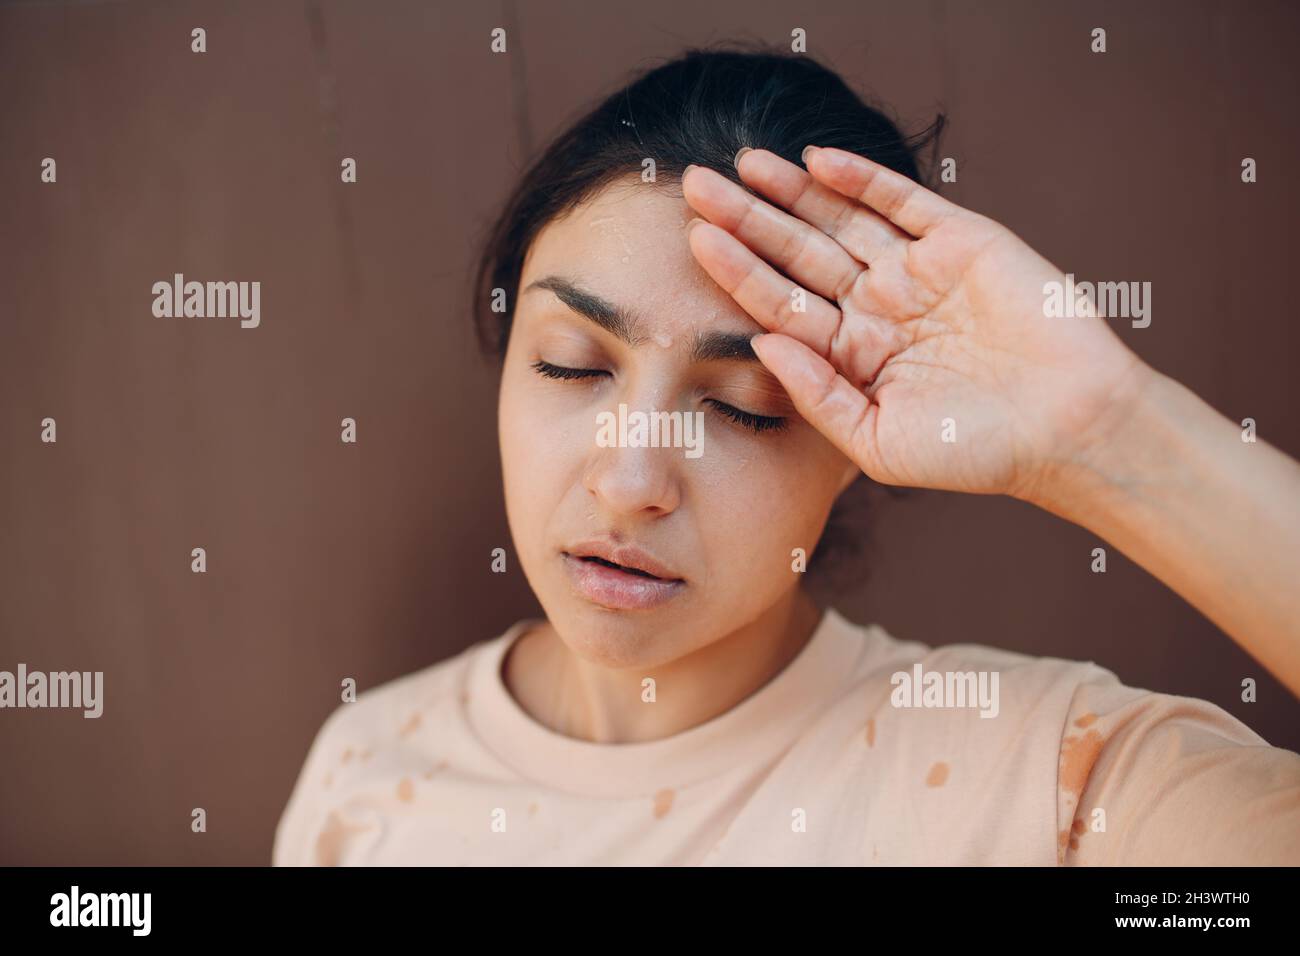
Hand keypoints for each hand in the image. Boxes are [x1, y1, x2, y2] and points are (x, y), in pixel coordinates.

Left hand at [682, 146, 1151, 500]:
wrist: (1068, 429)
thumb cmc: (974, 452)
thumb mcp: (876, 441)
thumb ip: (816, 394)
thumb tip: (759, 341)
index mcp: (852, 355)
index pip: (780, 304)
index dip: (737, 271)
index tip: (694, 241)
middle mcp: (876, 307)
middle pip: (797, 253)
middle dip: (746, 219)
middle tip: (693, 185)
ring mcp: (916, 271)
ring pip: (840, 220)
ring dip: (791, 191)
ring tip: (741, 162)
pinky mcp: (961, 241)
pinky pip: (902, 200)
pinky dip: (862, 177)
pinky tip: (816, 159)